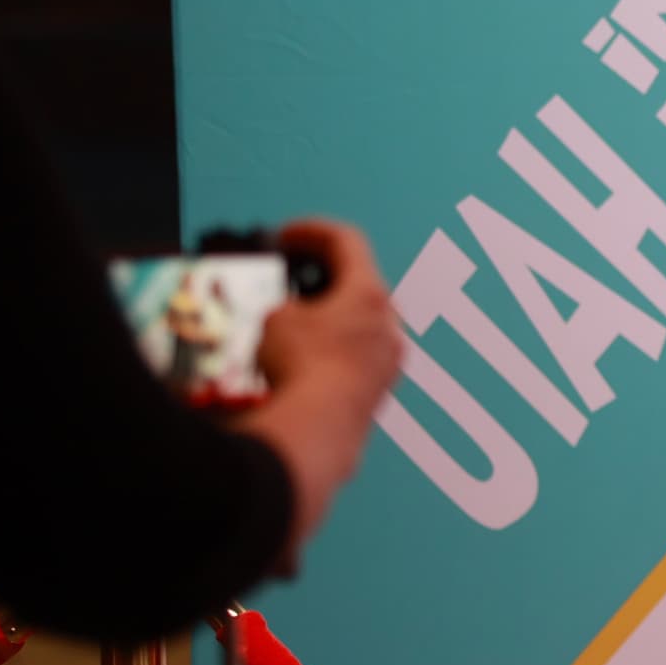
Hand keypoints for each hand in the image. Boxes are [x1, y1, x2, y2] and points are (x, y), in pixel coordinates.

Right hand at [238, 219, 400, 565]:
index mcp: (370, 295)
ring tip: (288, 330)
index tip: (286, 236)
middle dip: (321, 282)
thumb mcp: (276, 319)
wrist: (315, 433)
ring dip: (326, 324)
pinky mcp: (376, 398)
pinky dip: (328, 357)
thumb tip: (286, 317)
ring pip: (357, 331)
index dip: (310, 231)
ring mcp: (388, 366)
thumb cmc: (302, 369)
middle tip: (290, 282)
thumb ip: (284, 305)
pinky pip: (353, 365)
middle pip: (358, 288)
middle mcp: (389, 328)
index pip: (347, 242)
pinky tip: (298, 367)